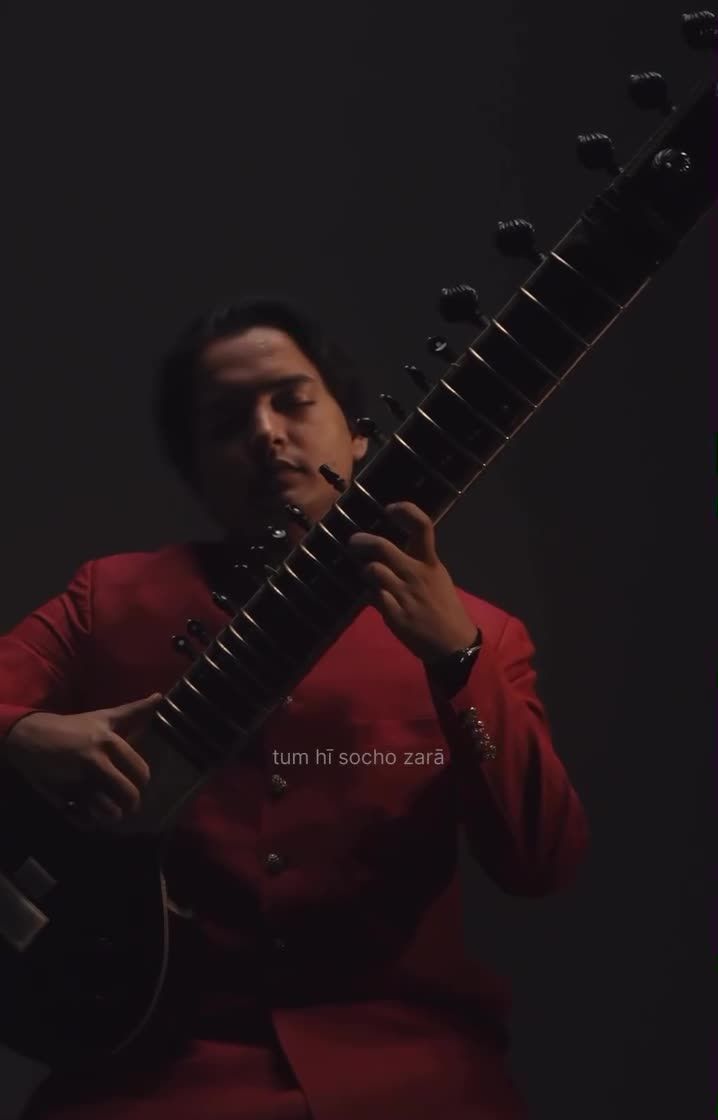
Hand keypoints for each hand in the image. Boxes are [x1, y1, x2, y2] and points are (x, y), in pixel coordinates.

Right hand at [3, 693, 161, 827]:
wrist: (31, 737)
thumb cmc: (73, 727)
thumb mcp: (103, 717)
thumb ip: (134, 711)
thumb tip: (160, 697)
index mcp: (108, 743)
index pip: (140, 771)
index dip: (143, 780)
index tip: (139, 781)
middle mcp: (95, 763)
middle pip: (129, 794)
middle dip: (132, 802)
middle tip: (130, 803)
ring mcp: (78, 781)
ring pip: (109, 811)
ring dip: (114, 815)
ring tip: (114, 812)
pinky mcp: (62, 796)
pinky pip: (85, 819)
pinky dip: (92, 822)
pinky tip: (93, 815)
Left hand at [347, 501, 476, 662]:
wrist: (454, 644)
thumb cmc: (445, 609)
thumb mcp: (438, 578)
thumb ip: (416, 563)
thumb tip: (389, 552)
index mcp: (431, 563)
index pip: (422, 526)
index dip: (405, 511)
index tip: (390, 509)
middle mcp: (417, 574)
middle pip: (383, 547)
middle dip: (362, 542)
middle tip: (354, 542)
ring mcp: (405, 595)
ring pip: (373, 571)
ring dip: (366, 571)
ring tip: (368, 576)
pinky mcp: (395, 615)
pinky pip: (372, 596)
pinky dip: (370, 595)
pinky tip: (375, 598)